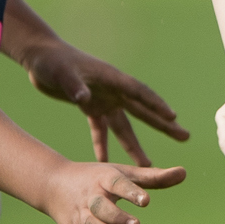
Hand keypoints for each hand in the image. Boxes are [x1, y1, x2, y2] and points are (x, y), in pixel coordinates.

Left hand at [22, 39, 190, 164]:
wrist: (40, 58)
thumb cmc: (52, 61)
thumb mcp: (61, 72)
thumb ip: (74, 85)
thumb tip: (84, 98)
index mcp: (112, 79)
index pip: (140, 93)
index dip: (157, 105)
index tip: (173, 117)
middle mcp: (113, 91)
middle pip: (143, 110)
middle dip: (163, 124)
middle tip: (184, 136)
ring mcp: (103, 99)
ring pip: (124, 127)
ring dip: (134, 145)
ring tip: (148, 165)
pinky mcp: (90, 106)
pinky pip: (100, 130)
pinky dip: (103, 145)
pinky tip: (105, 162)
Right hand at [40, 161, 186, 223]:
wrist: (53, 184)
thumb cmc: (96, 178)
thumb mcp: (123, 173)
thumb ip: (154, 177)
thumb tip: (184, 173)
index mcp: (104, 178)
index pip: (116, 183)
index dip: (131, 192)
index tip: (146, 201)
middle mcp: (91, 196)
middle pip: (101, 207)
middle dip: (117, 217)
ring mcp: (80, 214)